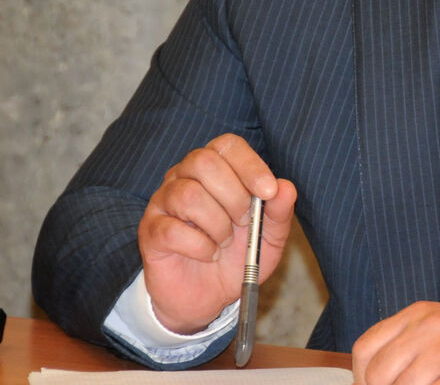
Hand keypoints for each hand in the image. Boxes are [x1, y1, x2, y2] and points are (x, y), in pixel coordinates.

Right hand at [137, 133, 295, 333]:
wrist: (210, 295)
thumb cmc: (239, 256)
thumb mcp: (270, 236)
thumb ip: (279, 211)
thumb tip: (286, 188)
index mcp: (216, 168)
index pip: (227, 145)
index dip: (249, 165)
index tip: (268, 192)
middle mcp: (184, 177)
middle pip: (203, 161)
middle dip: (234, 195)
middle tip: (243, 221)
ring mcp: (163, 202)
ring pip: (188, 195)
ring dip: (217, 224)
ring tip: (225, 241)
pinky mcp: (151, 232)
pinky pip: (172, 230)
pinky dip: (200, 247)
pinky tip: (209, 254)